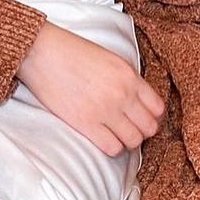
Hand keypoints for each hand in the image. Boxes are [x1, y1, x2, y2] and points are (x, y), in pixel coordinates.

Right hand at [17, 21, 165, 156]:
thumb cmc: (71, 51)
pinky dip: (111, 146)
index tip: (142, 117)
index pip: (158, 108)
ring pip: (134, 141)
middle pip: (149, 127)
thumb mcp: (109, 58)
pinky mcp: (86, 123)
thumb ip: (127, 79)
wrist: (42, 52)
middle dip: (141, 129)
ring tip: (115, 133)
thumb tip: (138, 100)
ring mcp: (105, 110)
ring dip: (127, 140)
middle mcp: (122, 94)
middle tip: (129, 127)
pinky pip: (112, 148)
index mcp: (129, 75)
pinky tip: (102, 137)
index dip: (152, 116)